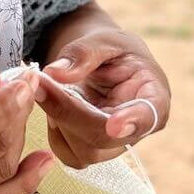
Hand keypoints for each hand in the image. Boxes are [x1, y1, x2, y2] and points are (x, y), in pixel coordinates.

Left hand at [36, 29, 170, 168]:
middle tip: (39, 83)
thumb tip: (54, 73)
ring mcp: (114, 144)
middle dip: (68, 112)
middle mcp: (137, 129)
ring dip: (58, 120)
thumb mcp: (102, 39)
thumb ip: (82, 53)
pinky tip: (51, 105)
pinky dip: (53, 131)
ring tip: (50, 89)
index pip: (149, 116)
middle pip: (104, 139)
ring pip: (84, 152)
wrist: (103, 61)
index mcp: (153, 97)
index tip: (113, 124)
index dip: (132, 122)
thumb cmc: (111, 50)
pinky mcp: (92, 150)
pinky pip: (68, 154)